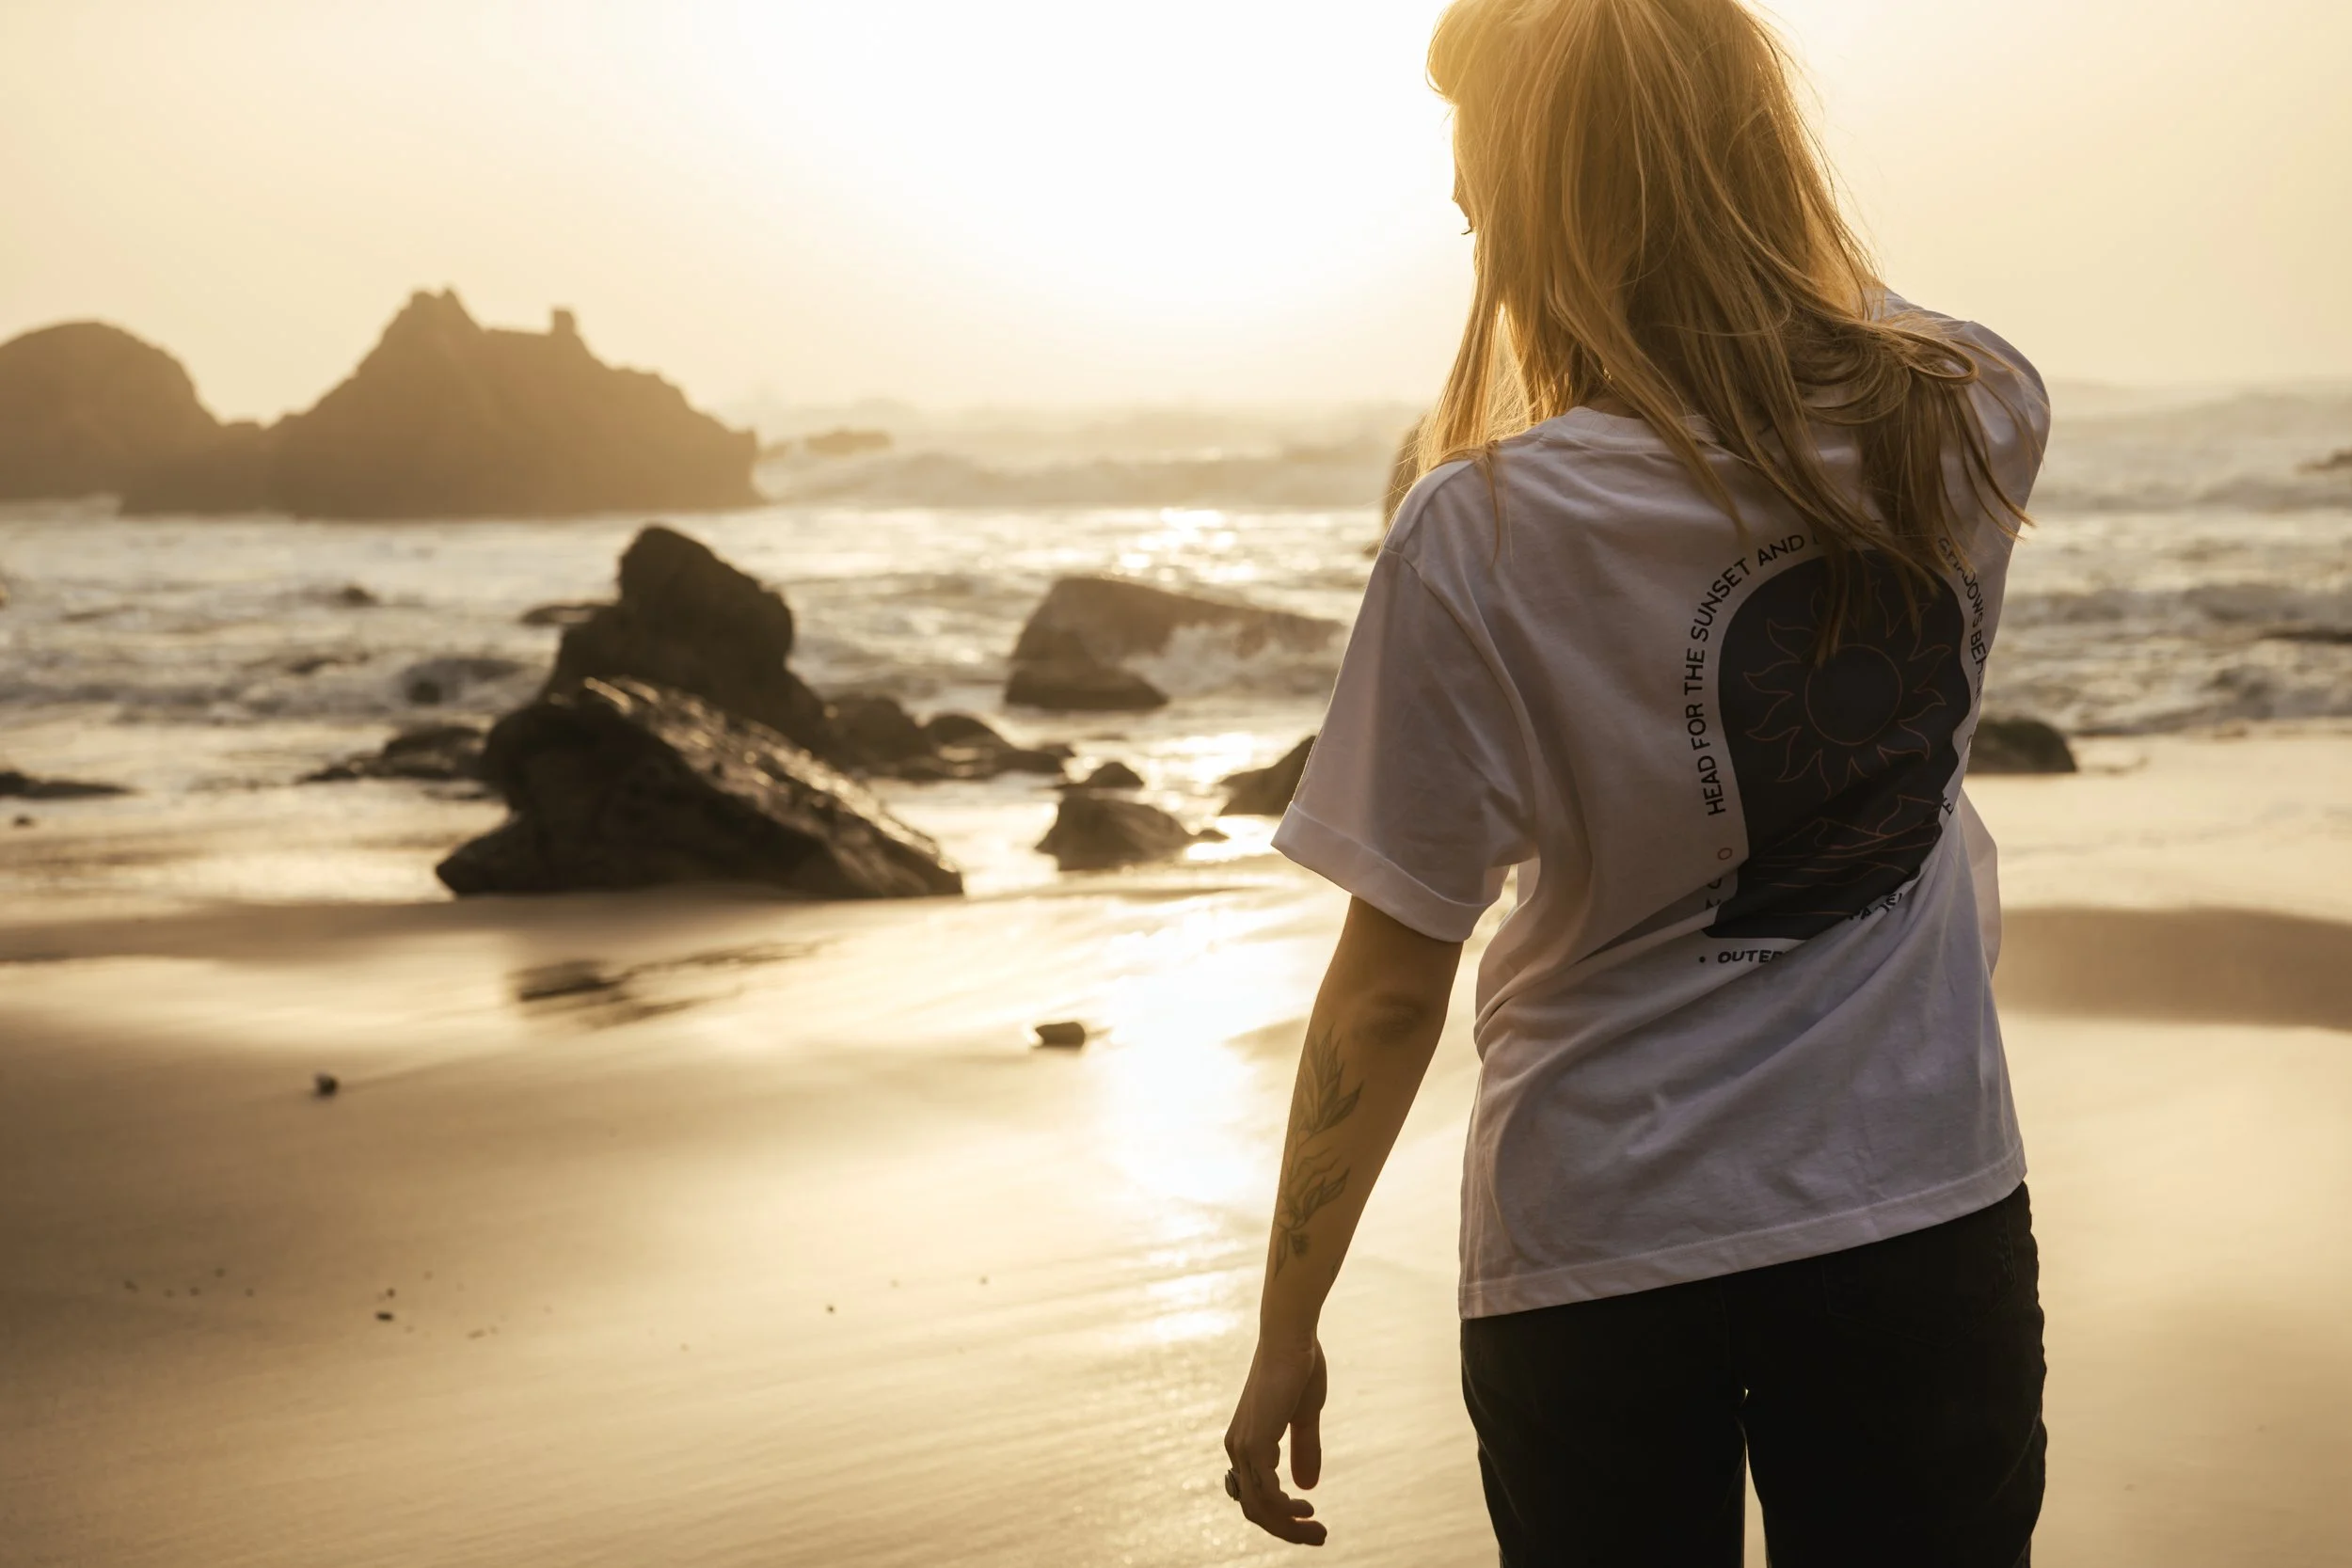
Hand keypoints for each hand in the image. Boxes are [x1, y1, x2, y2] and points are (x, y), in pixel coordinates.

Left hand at [1223, 1336, 1330, 1546]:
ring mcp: (1243, 1446)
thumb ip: (1304, 1450)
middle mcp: (1238, 1449)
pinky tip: (1306, 1508)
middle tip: (1319, 1535)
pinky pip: (1266, 1492)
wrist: (1291, 1337)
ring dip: (1289, 1527)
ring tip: (1318, 1530)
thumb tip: (1307, 1487)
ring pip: (1259, 1508)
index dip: (1280, 1515)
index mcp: (1246, 1442)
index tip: (1311, 1518)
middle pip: (1254, 1509)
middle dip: (1287, 1530)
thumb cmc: (1298, 1368)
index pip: (1255, 1496)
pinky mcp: (1255, 1441)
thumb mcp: (1304, 1417)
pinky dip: (1285, 1510)